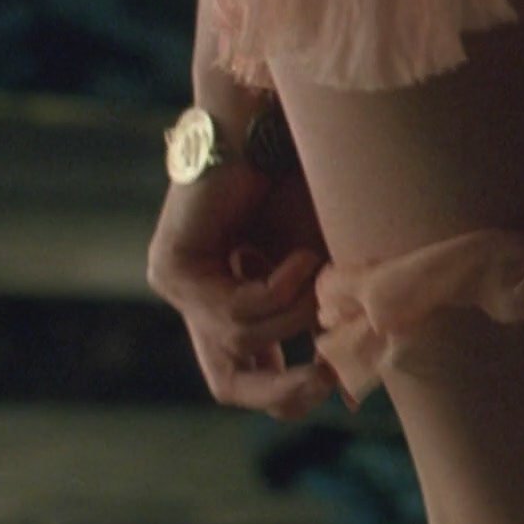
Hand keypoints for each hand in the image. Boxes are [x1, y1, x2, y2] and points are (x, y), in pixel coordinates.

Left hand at [146, 159, 339, 420]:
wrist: (277, 125)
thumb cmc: (310, 186)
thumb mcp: (328, 272)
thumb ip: (331, 326)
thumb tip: (353, 399)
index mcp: (236, 303)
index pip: (249, 378)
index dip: (293, 393)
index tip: (341, 381)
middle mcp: (200, 301)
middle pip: (227, 384)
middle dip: (281, 389)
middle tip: (327, 378)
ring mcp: (179, 287)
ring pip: (243, 343)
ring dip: (297, 313)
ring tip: (321, 268)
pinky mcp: (169, 269)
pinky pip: (231, 312)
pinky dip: (279, 289)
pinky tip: (300, 254)